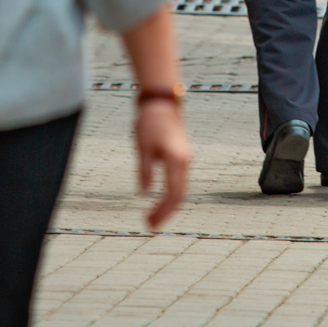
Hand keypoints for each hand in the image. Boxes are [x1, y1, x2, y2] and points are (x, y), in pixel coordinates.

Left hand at [135, 99, 190, 229]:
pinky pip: (180, 180)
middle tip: (149, 225)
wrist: (162, 102)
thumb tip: (145, 193)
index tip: (149, 222)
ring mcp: (185, 158)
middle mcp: (185, 161)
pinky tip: (159, 199)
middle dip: (166, 212)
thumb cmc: (150, 122)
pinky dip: (171, 193)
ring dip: (168, 204)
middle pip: (180, 195)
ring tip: (152, 215)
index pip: (173, 194)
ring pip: (181, 189)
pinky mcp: (182, 156)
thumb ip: (145, 171)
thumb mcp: (142, 148)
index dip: (163, 211)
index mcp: (176, 160)